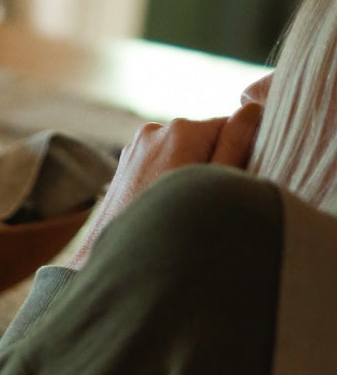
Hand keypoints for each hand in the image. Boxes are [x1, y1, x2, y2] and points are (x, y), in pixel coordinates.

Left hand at [67, 76, 269, 267]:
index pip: (230, 126)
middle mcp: (155, 131)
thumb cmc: (176, 228)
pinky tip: (164, 206)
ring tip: (180, 208)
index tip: (229, 183)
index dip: (237, 154)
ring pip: (181, 152)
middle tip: (203, 202)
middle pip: (204, 139)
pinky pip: (159, 163)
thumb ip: (237, 143)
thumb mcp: (217, 185)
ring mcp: (135, 147)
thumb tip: (252, 109)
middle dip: (209, 163)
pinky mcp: (125, 165)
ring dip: (187, 172)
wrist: (122, 266)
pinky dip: (166, 178)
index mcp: (182, 130)